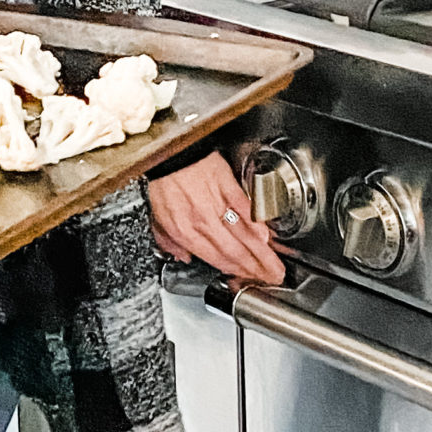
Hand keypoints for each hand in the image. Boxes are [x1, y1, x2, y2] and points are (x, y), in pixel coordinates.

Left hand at [146, 151, 284, 284]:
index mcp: (184, 231)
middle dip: (256, 269)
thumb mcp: (156, 216)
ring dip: (261, 253)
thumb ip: (169, 240)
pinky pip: (244, 208)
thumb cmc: (164, 181)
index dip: (235, 272)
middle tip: (271, 278)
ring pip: (243, 235)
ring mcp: (216, 204)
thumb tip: (183, 256)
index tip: (248, 279)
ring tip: (275, 266)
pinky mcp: (226, 185)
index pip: (216, 259)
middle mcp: (202, 221)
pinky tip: (265, 236)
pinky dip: (256, 224)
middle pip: (234, 252)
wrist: (168, 151)